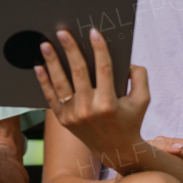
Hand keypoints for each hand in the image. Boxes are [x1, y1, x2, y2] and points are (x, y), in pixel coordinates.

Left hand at [34, 27, 150, 167]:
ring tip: (46, 44)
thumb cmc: (130, 120)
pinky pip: (51, 98)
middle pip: (78, 73)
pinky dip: (44, 82)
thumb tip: (127, 60)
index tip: (93, 32)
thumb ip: (139, 77)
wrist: (116, 150)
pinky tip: (39, 66)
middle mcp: (89, 110)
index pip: (104, 69)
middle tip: (62, 32)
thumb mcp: (143, 100)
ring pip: (61, 84)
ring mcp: (74, 116)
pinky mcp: (64, 120)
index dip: (99, 49)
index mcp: (109, 103)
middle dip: (70, 50)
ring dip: (52, 62)